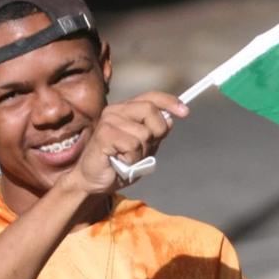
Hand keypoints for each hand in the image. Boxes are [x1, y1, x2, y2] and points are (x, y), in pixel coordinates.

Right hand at [65, 91, 187, 194]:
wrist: (94, 181)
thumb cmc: (118, 164)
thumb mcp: (144, 148)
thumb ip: (155, 133)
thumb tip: (170, 120)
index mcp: (126, 110)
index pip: (151, 97)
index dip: (170, 102)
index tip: (185, 112)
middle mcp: (116, 111)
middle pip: (151, 110)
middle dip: (156, 133)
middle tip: (144, 149)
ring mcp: (108, 120)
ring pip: (144, 133)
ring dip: (141, 153)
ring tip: (127, 158)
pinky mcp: (104, 134)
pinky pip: (133, 145)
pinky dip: (132, 159)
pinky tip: (119, 161)